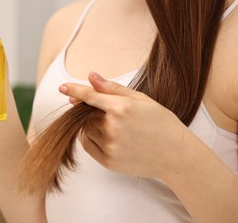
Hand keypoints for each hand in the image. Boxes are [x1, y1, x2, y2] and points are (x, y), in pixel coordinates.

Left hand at [59, 72, 190, 179]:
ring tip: (116, 126)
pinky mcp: (107, 161)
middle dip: (91, 110)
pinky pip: (88, 145)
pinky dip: (92, 138)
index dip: (75, 90)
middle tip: (110, 112)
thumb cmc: (161, 123)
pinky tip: (110, 136)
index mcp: (121, 108)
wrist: (176, 155)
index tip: (62, 87)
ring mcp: (109, 146)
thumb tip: (91, 76)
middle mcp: (112, 127)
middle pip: (86, 114)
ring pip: (86, 129)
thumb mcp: (141, 99)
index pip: (90, 96)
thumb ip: (112, 88)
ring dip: (92, 124)